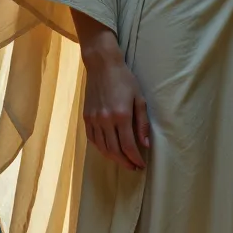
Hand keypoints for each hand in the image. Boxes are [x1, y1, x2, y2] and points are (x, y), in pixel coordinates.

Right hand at [72, 10, 150, 170]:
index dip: (135, 158)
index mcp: (121, 115)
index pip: (128, 146)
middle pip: (114, 151)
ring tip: (123, 161)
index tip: (141, 165)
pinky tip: (108, 150)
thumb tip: (145, 144)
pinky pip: (92, 139)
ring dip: (113, 158)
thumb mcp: (139, 99)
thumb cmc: (124, 79)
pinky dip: (100, 148)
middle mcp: (105, 120)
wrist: (102, 65)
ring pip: (102, 147)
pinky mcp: (86, 117)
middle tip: (133, 167)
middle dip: (125, 162)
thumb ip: (142, 123)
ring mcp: (94, 119)